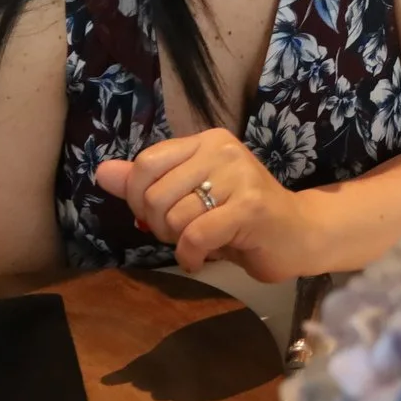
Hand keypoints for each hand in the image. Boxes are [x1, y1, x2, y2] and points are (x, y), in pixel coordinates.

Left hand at [92, 131, 316, 282]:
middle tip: (184, 234)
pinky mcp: (249, 206)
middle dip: (159, 226)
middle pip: (155, 194)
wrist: (299, 234)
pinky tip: (203, 258)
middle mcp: (222, 150)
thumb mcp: (189, 196)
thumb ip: (146, 184)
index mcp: (205, 142)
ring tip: (200, 244)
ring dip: (179, 242)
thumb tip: (101, 172)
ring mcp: (239, 176)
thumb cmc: (241, 218)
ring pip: (174, 217)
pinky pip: (196, 236)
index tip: (159, 216)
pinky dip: (192, 256)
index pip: (146, 163)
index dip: (140, 199)